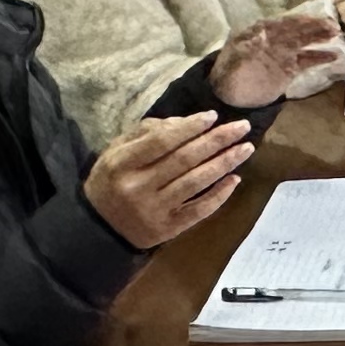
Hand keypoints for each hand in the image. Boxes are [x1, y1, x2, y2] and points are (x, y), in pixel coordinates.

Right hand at [85, 107, 261, 249]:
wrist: (99, 228)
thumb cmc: (111, 180)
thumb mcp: (116, 151)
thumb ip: (146, 133)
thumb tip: (185, 123)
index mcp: (122, 164)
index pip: (161, 141)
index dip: (190, 127)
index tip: (213, 116)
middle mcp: (138, 187)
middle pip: (184, 160)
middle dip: (217, 141)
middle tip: (242, 127)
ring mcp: (154, 210)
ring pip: (195, 183)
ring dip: (224, 164)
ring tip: (245, 148)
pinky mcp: (167, 229)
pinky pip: (198, 210)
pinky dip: (219, 195)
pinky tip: (235, 179)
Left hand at [212, 6, 344, 108]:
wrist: (229, 97)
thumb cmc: (226, 76)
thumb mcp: (232, 60)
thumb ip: (246, 47)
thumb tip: (261, 34)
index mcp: (260, 32)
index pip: (283, 23)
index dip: (299, 21)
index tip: (313, 20)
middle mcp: (275, 40)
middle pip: (297, 30)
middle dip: (314, 26)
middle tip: (332, 25)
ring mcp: (284, 54)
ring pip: (305, 42)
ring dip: (320, 37)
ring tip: (336, 33)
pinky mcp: (290, 69)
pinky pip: (307, 60)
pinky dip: (320, 57)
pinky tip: (334, 56)